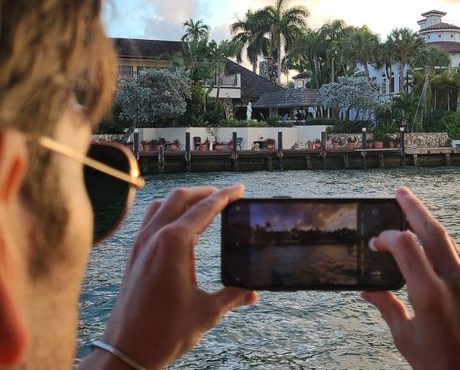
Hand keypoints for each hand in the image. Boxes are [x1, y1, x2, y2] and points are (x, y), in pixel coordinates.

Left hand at [81, 184, 255, 368]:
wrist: (126, 351)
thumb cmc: (164, 331)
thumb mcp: (206, 312)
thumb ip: (232, 296)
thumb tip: (252, 294)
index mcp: (174, 243)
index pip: (204, 208)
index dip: (224, 196)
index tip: (239, 189)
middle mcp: (154, 236)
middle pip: (180, 197)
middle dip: (205, 192)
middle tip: (225, 196)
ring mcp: (140, 244)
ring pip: (162, 204)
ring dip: (184, 199)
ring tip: (202, 205)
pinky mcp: (134, 254)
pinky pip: (150, 219)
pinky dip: (167, 212)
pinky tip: (178, 224)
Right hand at [362, 187, 459, 369]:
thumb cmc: (440, 365)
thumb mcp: (405, 337)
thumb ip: (386, 307)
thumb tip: (368, 291)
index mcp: (429, 294)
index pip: (406, 247)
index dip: (386, 238)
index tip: (375, 243)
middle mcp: (454, 282)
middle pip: (433, 231)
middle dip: (415, 209)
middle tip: (401, 193)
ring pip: (448, 241)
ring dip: (430, 225)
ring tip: (414, 213)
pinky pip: (458, 256)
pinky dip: (442, 245)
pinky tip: (431, 245)